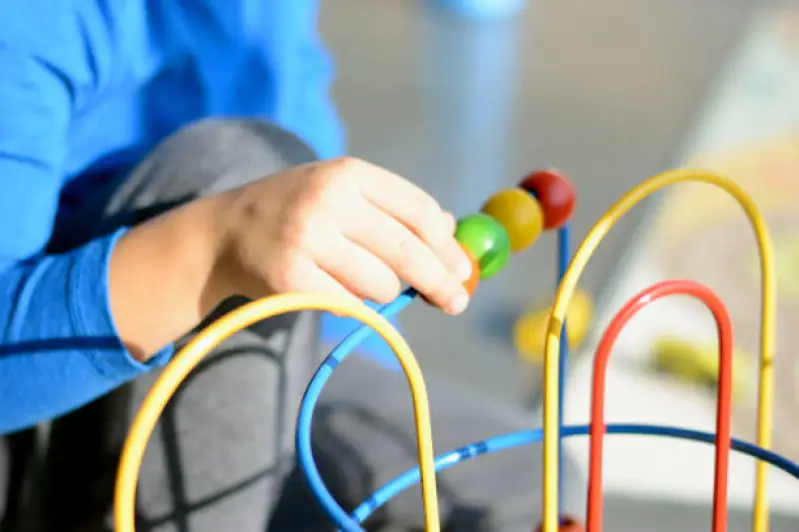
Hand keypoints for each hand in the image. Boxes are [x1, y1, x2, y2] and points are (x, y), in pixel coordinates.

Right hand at [213, 157, 473, 313]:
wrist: (224, 233)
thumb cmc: (297, 213)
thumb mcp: (342, 193)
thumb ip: (394, 208)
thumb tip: (450, 230)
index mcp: (349, 173)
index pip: (419, 211)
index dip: (447, 247)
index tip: (462, 271)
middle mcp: (328, 199)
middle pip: (408, 252)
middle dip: (440, 283)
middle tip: (456, 303)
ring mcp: (307, 238)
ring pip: (381, 284)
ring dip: (382, 293)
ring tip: (354, 278)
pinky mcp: (291, 278)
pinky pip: (350, 306)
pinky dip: (352, 306)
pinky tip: (331, 290)